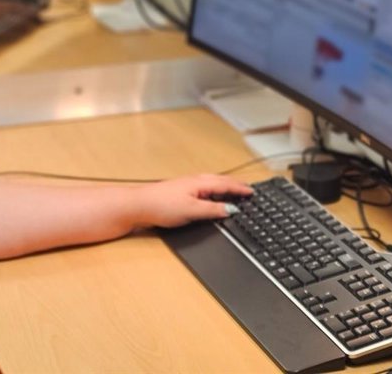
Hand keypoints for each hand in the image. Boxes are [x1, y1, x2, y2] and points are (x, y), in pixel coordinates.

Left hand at [132, 174, 254, 229]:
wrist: (139, 205)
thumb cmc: (161, 205)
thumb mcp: (192, 210)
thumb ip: (212, 210)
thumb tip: (230, 209)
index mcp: (200, 183)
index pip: (226, 184)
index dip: (240, 189)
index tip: (252, 192)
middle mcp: (194, 181)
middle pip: (220, 181)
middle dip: (234, 185)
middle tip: (247, 190)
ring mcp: (187, 186)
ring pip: (211, 184)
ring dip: (224, 187)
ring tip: (234, 192)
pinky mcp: (180, 192)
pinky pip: (204, 189)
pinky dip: (214, 191)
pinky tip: (211, 198)